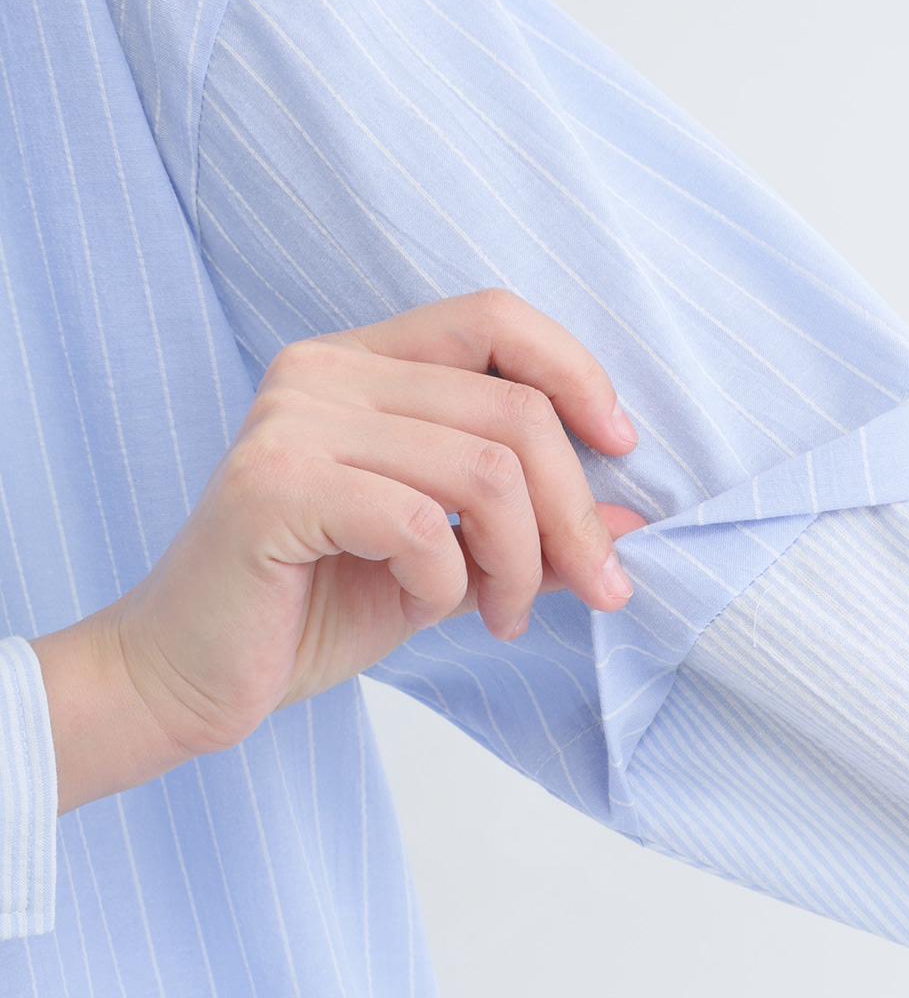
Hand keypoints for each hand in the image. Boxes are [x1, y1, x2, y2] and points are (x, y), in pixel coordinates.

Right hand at [35, 289, 646, 810]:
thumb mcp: (445, 556)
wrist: (190, 677)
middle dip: (574, 513)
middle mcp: (322, 373)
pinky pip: (423, 524)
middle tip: (594, 586)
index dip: (575, 374)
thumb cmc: (313, 608)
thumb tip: (629, 520)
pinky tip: (428, 608)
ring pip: (485, 470)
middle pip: (512, 410)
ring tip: (503, 613)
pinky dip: (449, 582)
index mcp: (359, 365)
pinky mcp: (274, 488)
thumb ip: (526, 524)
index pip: (495, 319)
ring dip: (521, 560)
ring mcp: (292, 423)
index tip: (620, 448)